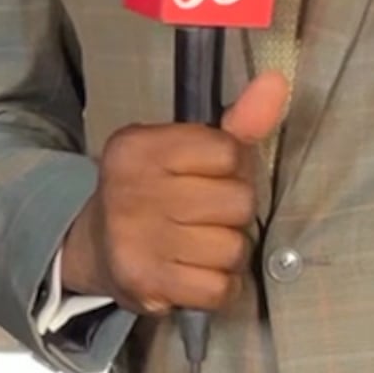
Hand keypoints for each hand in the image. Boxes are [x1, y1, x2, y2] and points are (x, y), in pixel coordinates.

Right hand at [59, 70, 293, 316]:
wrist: (96, 249)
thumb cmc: (153, 192)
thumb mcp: (186, 148)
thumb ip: (236, 121)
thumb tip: (277, 83)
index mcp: (139, 146)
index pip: (229, 152)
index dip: (232, 169)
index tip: (206, 178)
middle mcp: (131, 189)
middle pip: (238, 202)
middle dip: (232, 214)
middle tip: (202, 218)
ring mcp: (135, 239)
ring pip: (233, 249)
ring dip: (227, 254)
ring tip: (198, 248)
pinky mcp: (145, 283)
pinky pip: (219, 289)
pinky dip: (218, 287)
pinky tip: (196, 275)